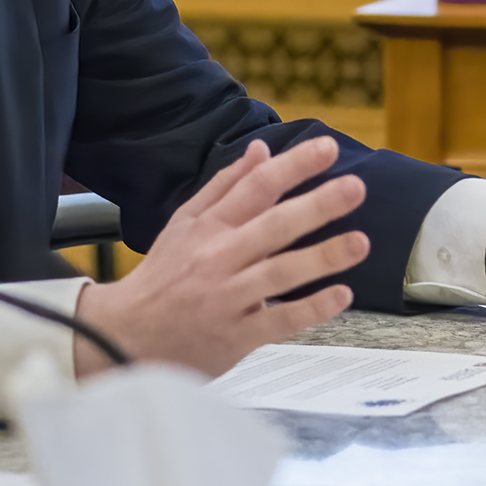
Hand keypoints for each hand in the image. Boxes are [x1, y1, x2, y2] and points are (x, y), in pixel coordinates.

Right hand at [74, 134, 368, 376]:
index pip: (255, 187)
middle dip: (316, 205)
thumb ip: (225, 185)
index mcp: (208, 227)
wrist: (126, 335)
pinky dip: (310, 309)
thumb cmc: (162, 278)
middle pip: (273, 226)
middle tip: (354, 188)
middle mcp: (219, 258)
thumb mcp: (184, 223)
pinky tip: (340, 295)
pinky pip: (278, 321)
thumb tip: (261, 151)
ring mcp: (228, 298)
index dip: (293, 166)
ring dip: (322, 256)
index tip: (326, 149)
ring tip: (359, 242)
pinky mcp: (237, 336)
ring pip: (280, 272)